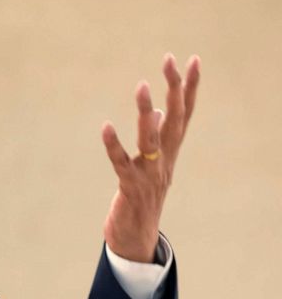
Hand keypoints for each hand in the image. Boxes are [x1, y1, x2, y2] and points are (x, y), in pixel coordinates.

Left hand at [101, 54, 200, 262]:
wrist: (136, 238)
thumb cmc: (142, 199)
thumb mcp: (152, 165)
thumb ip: (157, 138)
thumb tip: (158, 112)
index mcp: (169, 152)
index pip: (183, 114)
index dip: (189, 87)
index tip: (192, 60)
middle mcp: (164, 160)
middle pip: (174, 119)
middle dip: (174, 88)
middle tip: (170, 60)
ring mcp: (149, 174)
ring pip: (151, 139)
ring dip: (146, 112)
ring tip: (141, 86)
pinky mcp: (130, 187)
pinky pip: (121, 163)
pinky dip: (114, 146)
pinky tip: (106, 127)